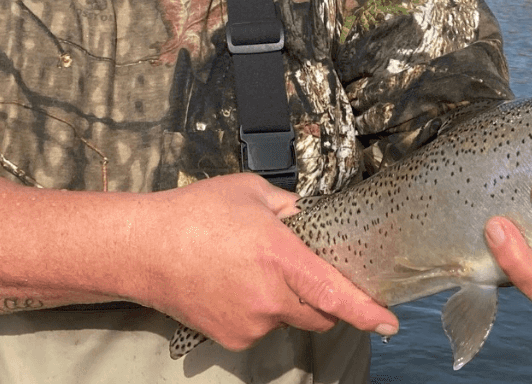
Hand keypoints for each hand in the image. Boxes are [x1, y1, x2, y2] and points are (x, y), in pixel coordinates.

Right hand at [130, 173, 399, 350]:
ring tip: (251, 272)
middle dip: (322, 299)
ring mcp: (250, 323)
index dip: (366, 310)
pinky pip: (261, 328)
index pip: (334, 293)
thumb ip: (289, 206)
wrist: (142, 248)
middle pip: (319, 314)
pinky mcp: (233, 338)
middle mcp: (269, 297)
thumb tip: (309, 216)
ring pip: (288, 320)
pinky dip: (258, 312)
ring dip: (285, 303)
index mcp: (279, 257)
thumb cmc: (193, 214)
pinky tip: (233, 287)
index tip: (389, 321)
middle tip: (302, 272)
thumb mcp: (249, 192)